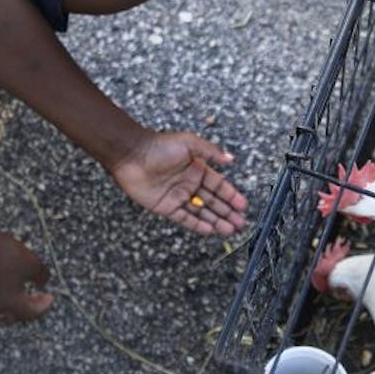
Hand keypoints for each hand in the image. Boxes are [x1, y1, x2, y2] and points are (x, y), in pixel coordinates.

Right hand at [0, 229, 53, 322]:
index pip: (31, 312)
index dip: (44, 305)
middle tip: (37, 298)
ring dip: (15, 300)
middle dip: (27, 309)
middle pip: (14, 315)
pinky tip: (10, 277)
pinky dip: (5, 290)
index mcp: (10, 302)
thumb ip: (42, 276)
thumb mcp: (32, 263)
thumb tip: (44, 282)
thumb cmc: (5, 254)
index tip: (50, 296)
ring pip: (2, 305)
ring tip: (24, 288)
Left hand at [109, 131, 248, 235]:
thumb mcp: (189, 143)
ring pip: (201, 212)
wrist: (132, 155)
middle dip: (227, 212)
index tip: (243, 205)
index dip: (231, 196)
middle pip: (213, 201)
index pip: (219, 186)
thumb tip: (231, 159)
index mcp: (197, 168)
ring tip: (230, 229)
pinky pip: (184, 218)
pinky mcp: (166, 206)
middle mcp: (189, 183)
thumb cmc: (159, 145)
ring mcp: (178, 196)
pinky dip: (197, 225)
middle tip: (241, 223)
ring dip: (216, 220)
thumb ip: (211, 152)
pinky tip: (210, 230)